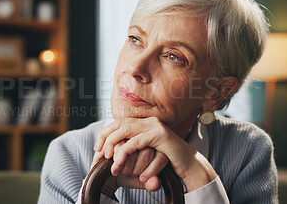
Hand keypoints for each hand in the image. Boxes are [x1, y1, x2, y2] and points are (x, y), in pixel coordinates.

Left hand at [94, 117, 217, 191]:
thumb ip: (133, 148)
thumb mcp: (147, 153)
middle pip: (120, 123)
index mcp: (144, 123)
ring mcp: (154, 126)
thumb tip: (113, 150)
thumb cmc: (167, 161)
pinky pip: (136, 141)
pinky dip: (125, 152)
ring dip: (113, 144)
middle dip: (106, 137)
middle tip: (98, 152)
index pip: (120, 122)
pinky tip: (119, 162)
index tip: (97, 147)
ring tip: (108, 159)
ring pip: (125, 130)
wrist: (189, 165)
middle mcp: (148, 121)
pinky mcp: (160, 135)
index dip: (106, 132)